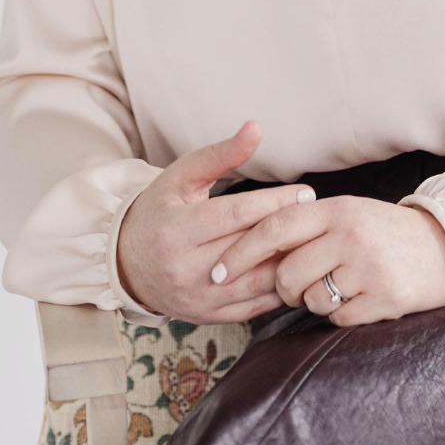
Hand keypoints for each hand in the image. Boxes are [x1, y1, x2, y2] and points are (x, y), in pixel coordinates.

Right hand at [116, 120, 315, 322]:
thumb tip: (256, 128)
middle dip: (288, 230)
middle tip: (319, 215)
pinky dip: (279, 289)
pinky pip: (253, 307)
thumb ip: (221, 154)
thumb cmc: (159, 210)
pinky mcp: (207, 316)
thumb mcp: (182, 176)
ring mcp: (197, 297)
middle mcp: (186, 267)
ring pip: (256, 283)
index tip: (306, 193)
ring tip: (314, 242)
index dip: (275, 203)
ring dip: (289, 263)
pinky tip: (296, 270)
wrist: (125, 262)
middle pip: (250, 248)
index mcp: (177, 229)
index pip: (236, 216)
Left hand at [215, 195, 444, 326]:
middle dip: (284, 286)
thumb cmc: (386, 231)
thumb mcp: (349, 212)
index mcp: (337, 208)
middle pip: (286, 273)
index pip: (275, 228)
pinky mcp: (383, 299)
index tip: (217, 271)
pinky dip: (342, 314)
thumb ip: (309, 224)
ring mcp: (367, 268)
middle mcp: (350, 235)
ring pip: (310, 299)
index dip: (241, 251)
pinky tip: (361, 297)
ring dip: (316, 300)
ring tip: (340, 286)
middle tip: (301, 283)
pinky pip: (337, 319)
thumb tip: (257, 244)